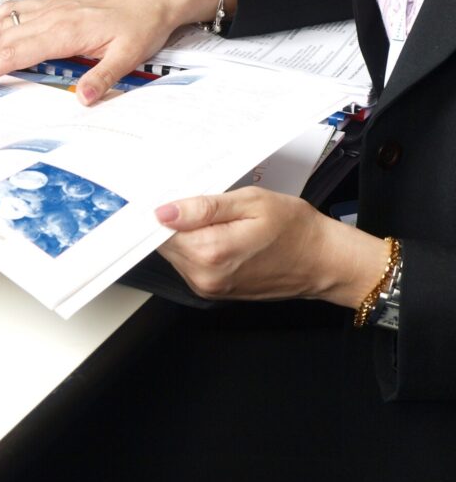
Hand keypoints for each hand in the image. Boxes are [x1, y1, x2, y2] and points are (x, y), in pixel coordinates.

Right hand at [0, 0, 183, 104]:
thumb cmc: (142, 24)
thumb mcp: (130, 55)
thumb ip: (103, 76)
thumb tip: (83, 98)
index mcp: (64, 30)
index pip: (13, 54)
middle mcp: (50, 16)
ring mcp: (48, 9)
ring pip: (0, 25)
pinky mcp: (51, 6)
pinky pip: (11, 10)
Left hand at [154, 186, 387, 307]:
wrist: (323, 261)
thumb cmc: (294, 227)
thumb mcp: (251, 203)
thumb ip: (204, 208)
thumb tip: (163, 211)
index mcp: (210, 253)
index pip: (158, 230)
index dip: (162, 208)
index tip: (170, 192)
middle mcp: (204, 276)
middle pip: (164, 243)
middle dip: (172, 220)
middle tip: (196, 198)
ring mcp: (208, 287)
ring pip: (175, 253)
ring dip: (184, 233)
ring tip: (213, 215)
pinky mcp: (213, 290)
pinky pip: (189, 263)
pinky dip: (195, 245)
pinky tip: (216, 231)